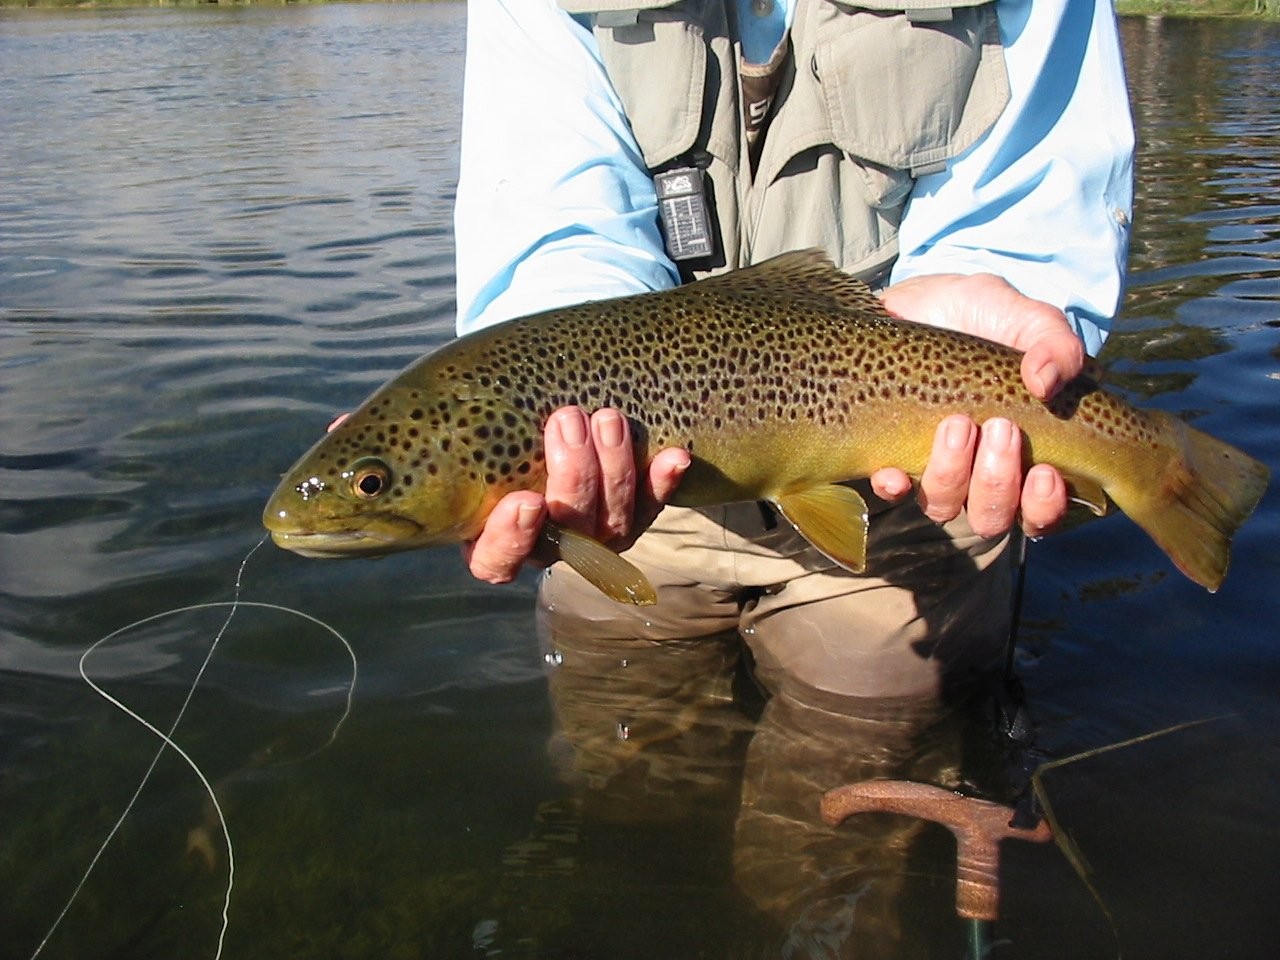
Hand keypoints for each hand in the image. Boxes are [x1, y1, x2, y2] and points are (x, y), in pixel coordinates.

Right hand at [463, 407, 689, 584]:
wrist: (542, 437)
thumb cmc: (494, 446)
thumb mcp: (473, 450)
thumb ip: (466, 443)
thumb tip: (456, 399)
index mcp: (497, 545)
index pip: (499, 560)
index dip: (512, 538)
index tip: (525, 501)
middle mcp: (550, 550)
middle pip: (568, 532)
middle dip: (573, 475)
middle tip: (567, 421)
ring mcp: (597, 539)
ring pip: (613, 521)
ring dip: (613, 469)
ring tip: (607, 419)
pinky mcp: (633, 517)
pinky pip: (652, 505)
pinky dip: (664, 481)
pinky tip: (676, 456)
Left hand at [870, 273, 1085, 538]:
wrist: (921, 300)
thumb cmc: (986, 316)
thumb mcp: (1028, 319)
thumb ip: (1055, 345)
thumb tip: (1047, 381)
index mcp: (1027, 455)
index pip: (1043, 511)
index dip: (1045, 506)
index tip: (1046, 471)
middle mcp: (980, 473)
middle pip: (992, 516)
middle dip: (997, 482)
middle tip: (999, 429)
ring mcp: (934, 467)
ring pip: (944, 506)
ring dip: (952, 475)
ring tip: (956, 424)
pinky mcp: (890, 454)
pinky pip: (890, 490)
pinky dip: (894, 486)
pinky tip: (894, 471)